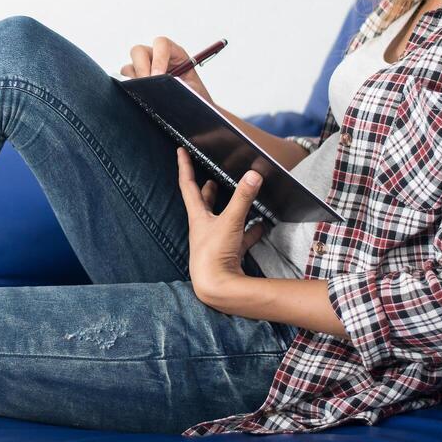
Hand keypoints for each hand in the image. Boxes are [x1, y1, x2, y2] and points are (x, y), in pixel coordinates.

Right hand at [121, 36, 214, 105]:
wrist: (194, 115)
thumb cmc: (196, 100)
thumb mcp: (193, 91)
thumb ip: (181, 86)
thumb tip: (164, 88)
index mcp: (175, 55)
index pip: (162, 44)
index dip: (159, 57)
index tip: (159, 76)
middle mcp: (156, 59)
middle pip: (139, 51)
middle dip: (141, 67)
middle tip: (146, 85)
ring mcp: (143, 71)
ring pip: (128, 68)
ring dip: (133, 81)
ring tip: (142, 95)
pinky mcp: (135, 83)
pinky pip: (123, 82)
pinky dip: (127, 89)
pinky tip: (137, 99)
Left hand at [176, 147, 263, 298]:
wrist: (216, 290)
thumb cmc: (214, 256)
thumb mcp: (230, 222)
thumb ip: (243, 198)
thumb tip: (253, 174)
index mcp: (198, 217)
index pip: (188, 185)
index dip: (184, 166)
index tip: (180, 150)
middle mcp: (204, 229)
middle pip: (204, 203)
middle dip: (208, 189)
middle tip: (212, 175)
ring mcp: (216, 242)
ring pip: (224, 220)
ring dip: (232, 209)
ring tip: (241, 197)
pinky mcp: (229, 255)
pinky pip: (241, 238)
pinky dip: (251, 231)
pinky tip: (261, 226)